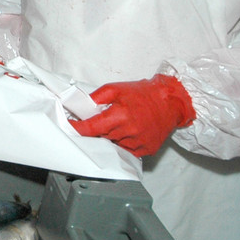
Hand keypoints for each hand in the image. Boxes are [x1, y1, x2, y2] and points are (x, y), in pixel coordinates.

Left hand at [70, 74, 195, 156]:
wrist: (170, 102)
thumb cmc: (143, 94)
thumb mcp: (115, 88)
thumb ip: (96, 97)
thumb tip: (82, 105)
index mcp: (119, 116)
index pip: (91, 128)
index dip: (77, 129)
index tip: (69, 127)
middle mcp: (129, 132)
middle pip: (101, 137)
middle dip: (96, 131)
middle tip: (98, 121)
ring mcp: (138, 143)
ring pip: (114, 145)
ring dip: (110, 137)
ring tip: (117, 125)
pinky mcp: (146, 150)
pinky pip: (127, 151)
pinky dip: (123, 144)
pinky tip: (127, 133)